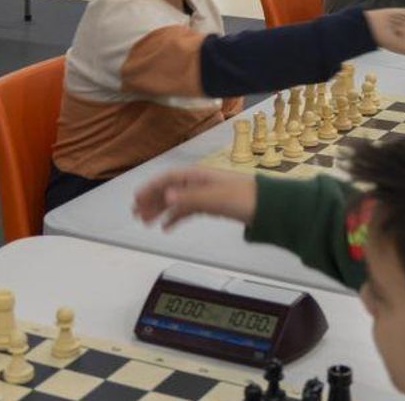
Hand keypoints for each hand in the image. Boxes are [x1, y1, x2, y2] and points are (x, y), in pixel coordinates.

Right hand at [134, 168, 256, 230]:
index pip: (168, 179)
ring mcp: (205, 194)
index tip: (136, 198)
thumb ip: (190, 197)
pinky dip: (175, 217)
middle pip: (169, 189)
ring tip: (146, 222)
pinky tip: (167, 227)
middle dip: (151, 200)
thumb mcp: (215, 198)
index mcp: (198, 176)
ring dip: (160, 210)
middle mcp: (199, 183)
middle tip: (136, 214)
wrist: (268, 207)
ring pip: (176, 201)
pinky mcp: (211, 206)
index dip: (151, 187)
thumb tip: (167, 196)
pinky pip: (187, 210)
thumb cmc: (244, 197)